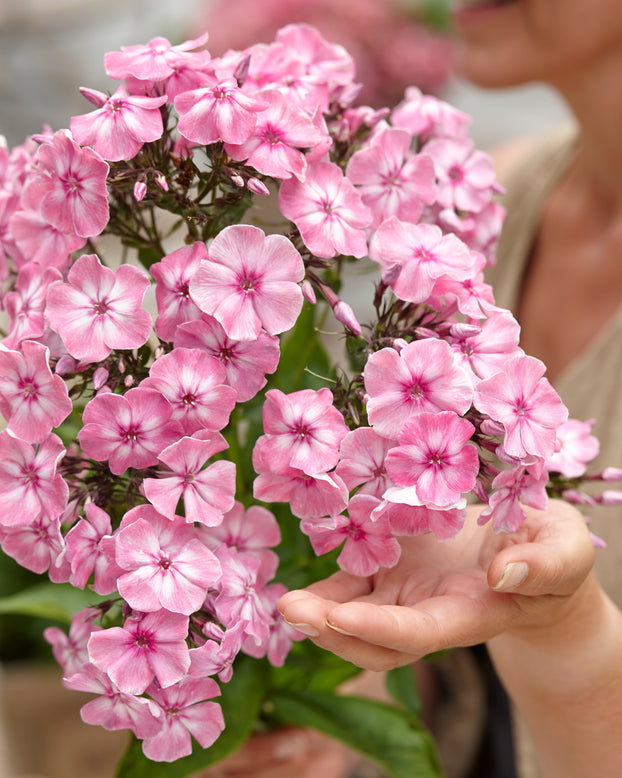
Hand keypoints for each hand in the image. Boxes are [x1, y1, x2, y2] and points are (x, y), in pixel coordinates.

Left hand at [278, 500, 594, 670]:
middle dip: (335, 630)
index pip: (422, 631)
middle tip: (294, 610)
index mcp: (471, 611)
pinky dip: (328, 581)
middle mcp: (431, 609)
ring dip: (321, 611)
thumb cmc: (554, 551)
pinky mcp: (395, 564)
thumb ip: (543, 565)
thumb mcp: (565, 551)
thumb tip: (503, 574)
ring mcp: (409, 588)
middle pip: (377, 637)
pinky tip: (302, 571)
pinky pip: (355, 578)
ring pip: (358, 611)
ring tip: (287, 602)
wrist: (532, 548)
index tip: (342, 616)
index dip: (382, 627)